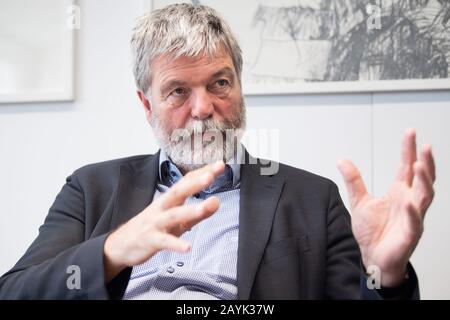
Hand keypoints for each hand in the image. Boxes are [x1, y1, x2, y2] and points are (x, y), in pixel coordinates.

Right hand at [103, 161, 224, 281]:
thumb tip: (217, 202)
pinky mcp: (151, 240)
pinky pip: (165, 242)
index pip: (187, 181)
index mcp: (169, 199)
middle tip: (210, 176)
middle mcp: (162, 207)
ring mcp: (155, 223)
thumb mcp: (178, 219)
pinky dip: (176, 244)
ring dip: (190, 210)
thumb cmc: (152, 227)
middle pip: (178, 192)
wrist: (122, 244)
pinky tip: (187, 247)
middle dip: (194, 183)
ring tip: (206, 207)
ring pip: (173, 215)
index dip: (202, 173)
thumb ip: (198, 212)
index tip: (220, 165)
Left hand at [338, 129, 435, 286]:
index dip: (409, 150)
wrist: (372, 257)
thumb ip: (353, 180)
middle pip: (422, 178)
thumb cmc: (372, 232)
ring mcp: (413, 217)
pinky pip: (415, 221)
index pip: (406, 166)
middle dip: (425, 161)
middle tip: (424, 145)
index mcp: (399, 192)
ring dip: (425, 181)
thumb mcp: (359, 201)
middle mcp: (409, 201)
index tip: (410, 132)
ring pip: (425, 196)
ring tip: (420, 165)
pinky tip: (411, 203)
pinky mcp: (410, 233)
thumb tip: (342, 159)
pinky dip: (414, 212)